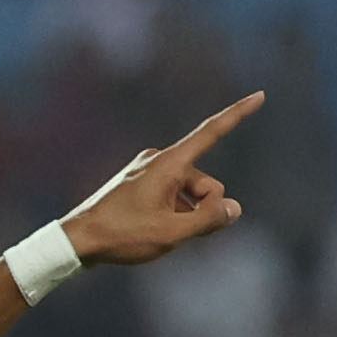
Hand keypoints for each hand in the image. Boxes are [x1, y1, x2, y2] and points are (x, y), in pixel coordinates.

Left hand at [61, 93, 262, 267]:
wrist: (75, 242)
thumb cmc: (120, 235)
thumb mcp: (170, 233)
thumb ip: (208, 221)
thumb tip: (234, 209)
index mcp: (168, 163)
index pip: (211, 133)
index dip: (238, 114)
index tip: (260, 95)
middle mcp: (159, 160)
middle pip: (207, 184)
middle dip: (204, 209)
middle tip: (176, 232)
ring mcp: (148, 172)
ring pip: (191, 195)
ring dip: (186, 216)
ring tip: (156, 233)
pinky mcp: (141, 184)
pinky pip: (173, 198)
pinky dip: (173, 215)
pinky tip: (151, 230)